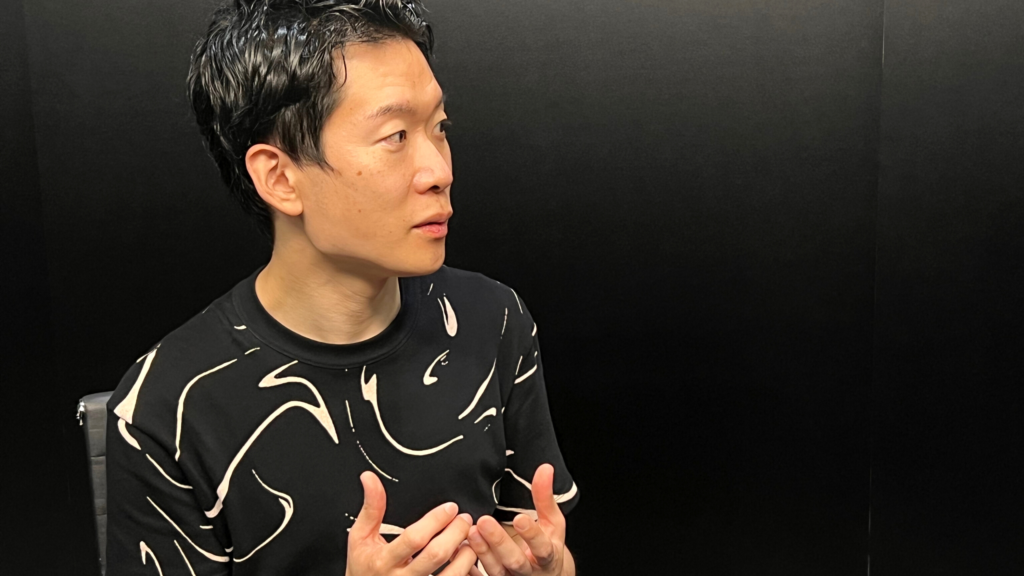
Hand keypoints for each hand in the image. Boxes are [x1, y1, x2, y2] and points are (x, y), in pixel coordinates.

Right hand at [346, 471, 478, 575]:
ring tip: (468, 539)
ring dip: (466, 555)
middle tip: (464, 519)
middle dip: (455, 533)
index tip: (450, 508)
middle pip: (436, 555)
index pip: (414, 539)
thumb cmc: (364, 566)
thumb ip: (371, 508)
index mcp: (383, 560)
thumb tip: (370, 478)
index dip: (435, 520)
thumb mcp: (361, 537)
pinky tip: (465, 560)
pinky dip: (464, 570)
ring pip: (450, 575)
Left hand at [465, 464, 569, 575]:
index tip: (519, 518)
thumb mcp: (553, 523)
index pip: (542, 547)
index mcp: (547, 556)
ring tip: (470, 531)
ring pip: (496, 571)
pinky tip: (458, 551)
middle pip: (515, 561)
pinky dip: (469, 569)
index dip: (531, 534)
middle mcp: (529, 572)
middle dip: (499, 543)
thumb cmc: (547, 545)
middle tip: (484, 521)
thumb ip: (546, 497)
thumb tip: (545, 468)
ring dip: (482, 552)